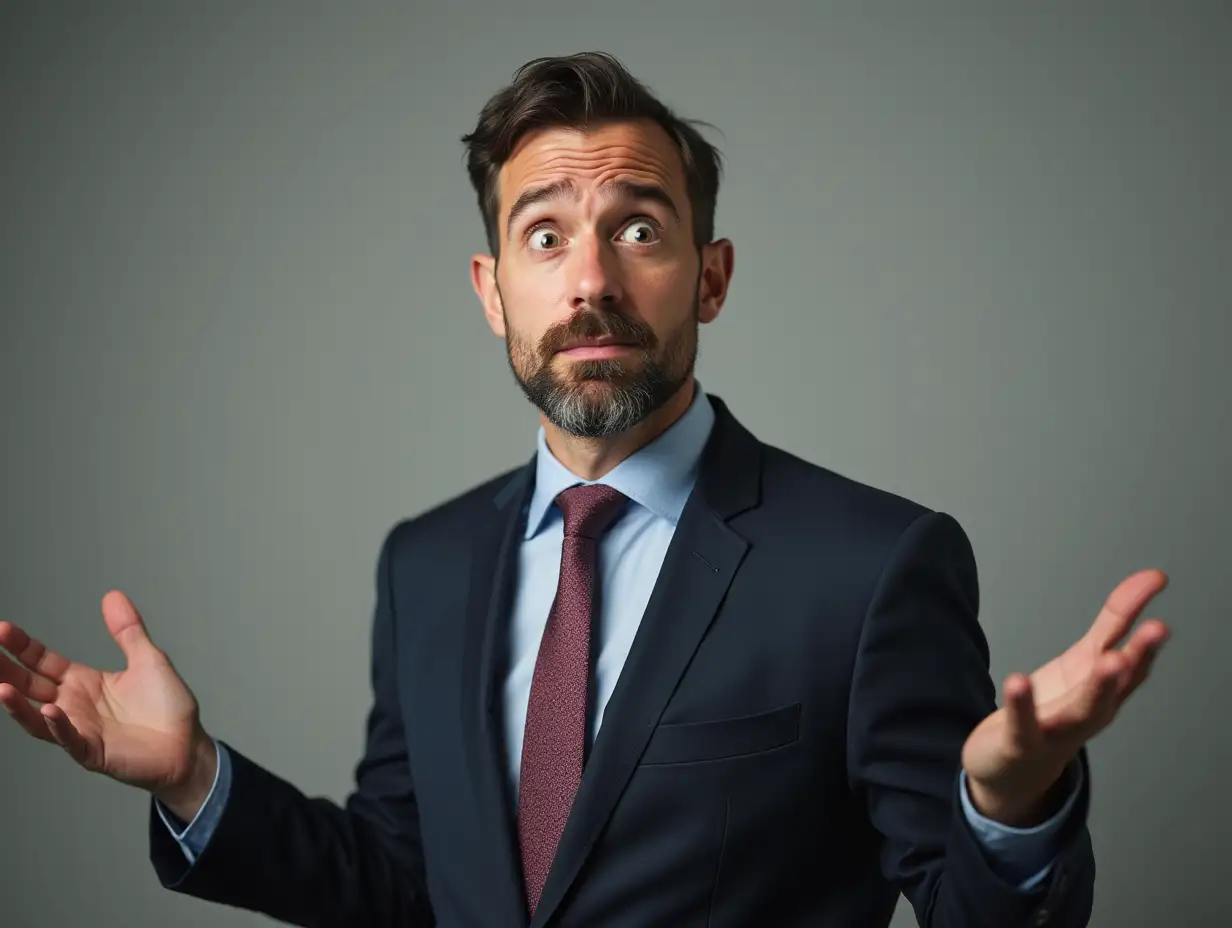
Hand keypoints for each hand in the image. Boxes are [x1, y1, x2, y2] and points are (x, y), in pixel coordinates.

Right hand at [0, 590, 215, 815]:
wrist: (188, 746)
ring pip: (38, 717)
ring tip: (0, 686)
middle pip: (30, 686)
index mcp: (83, 682)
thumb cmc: (168, 707)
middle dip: (7, 670)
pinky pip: (70, 740)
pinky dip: (58, 727)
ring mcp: (80, 730)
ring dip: (17, 704)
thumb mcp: (148, 659)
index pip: (43, 662)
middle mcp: (74, 705)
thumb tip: (112, 595)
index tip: (2, 629)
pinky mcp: (94, 752)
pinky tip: (48, 711)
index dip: (22, 646)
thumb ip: (128, 630)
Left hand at [961, 568, 1170, 825]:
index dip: (1146, 626)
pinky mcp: (1020, 743)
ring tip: (1109, 659)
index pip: (1132, 660)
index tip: (1159, 586)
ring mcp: (1056, 731)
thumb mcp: (1085, 662)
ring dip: (1097, 686)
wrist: (1014, 772)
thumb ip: (1114, 623)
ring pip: (1081, 711)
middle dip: (1136, 660)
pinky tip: (1018, 680)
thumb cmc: (1054, 712)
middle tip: (1156, 631)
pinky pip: (1022, 725)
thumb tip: (1149, 580)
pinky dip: (1022, 705)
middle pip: (1116, 688)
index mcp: (1104, 690)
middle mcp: (1088, 712)